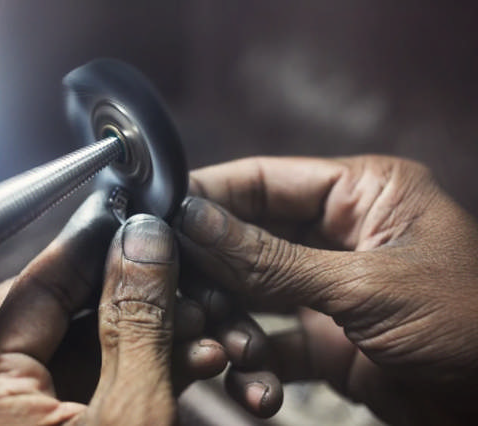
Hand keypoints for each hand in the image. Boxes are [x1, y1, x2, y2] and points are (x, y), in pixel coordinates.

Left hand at [0, 193, 226, 425]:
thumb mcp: (132, 415)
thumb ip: (137, 328)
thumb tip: (143, 243)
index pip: (31, 289)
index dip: (85, 244)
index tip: (126, 213)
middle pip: (63, 317)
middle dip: (130, 292)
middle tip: (169, 268)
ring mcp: (35, 423)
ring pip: (93, 353)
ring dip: (152, 334)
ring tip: (200, 323)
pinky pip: (106, 387)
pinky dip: (150, 372)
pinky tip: (195, 362)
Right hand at [174, 155, 477, 424]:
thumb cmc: (471, 326)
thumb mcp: (366, 287)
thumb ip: (272, 259)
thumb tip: (196, 220)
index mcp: (362, 195)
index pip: (264, 180)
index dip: (210, 195)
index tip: (161, 213)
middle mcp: (340, 236)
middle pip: (249, 239)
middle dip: (214, 271)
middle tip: (176, 290)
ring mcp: (330, 289)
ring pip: (253, 295)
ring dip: (233, 324)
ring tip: (227, 348)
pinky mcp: (327, 339)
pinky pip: (274, 342)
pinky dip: (257, 365)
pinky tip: (258, 385)